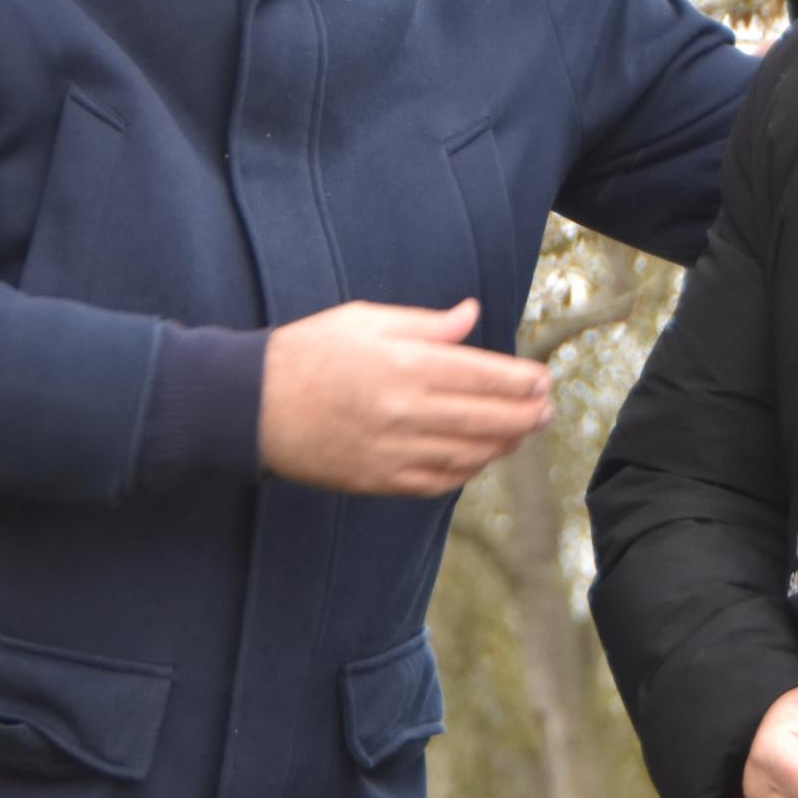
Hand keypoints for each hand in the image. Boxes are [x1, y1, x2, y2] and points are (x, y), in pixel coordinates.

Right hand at [259, 298, 550, 495]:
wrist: (252, 405)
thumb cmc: (309, 351)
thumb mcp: (366, 318)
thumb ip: (426, 324)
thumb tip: (471, 316)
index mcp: (407, 364)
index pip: (485, 375)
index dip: (522, 381)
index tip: (543, 380)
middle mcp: (407, 410)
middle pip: (488, 418)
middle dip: (526, 415)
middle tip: (546, 410)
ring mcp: (394, 451)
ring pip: (470, 454)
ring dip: (503, 445)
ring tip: (520, 434)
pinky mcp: (379, 480)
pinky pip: (438, 481)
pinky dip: (466, 471)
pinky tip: (479, 458)